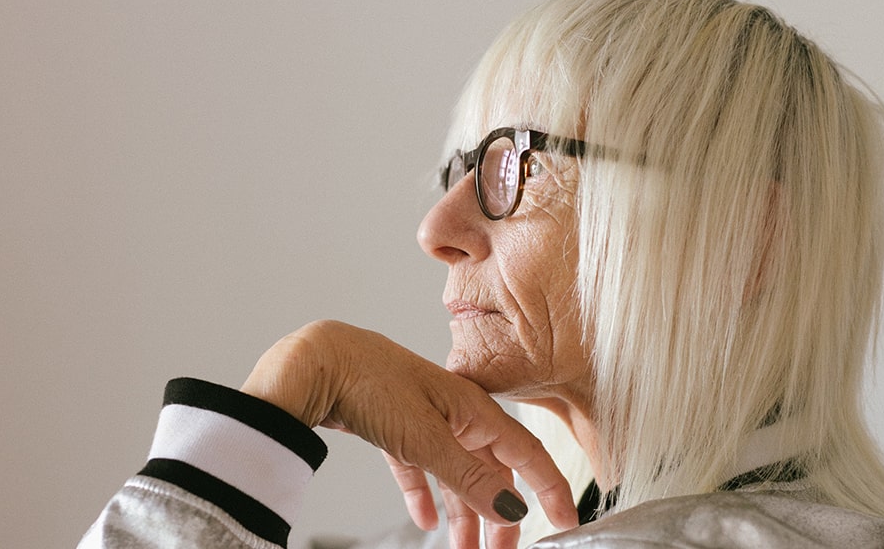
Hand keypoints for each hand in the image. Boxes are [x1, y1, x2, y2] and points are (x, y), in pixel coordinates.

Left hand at [241, 320, 577, 547]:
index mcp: (475, 410)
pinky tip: (424, 519)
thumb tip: (514, 508)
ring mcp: (425, 420)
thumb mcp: (426, 439)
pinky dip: (424, 494)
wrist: (315, 363)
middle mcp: (456, 414)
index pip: (527, 453)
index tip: (568, 521)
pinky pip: (418, 468)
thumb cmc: (372, 383)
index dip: (551, 488)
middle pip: (493, 471)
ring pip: (456, 475)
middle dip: (501, 514)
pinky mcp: (393, 427)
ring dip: (462, 515)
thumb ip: (470, 478)